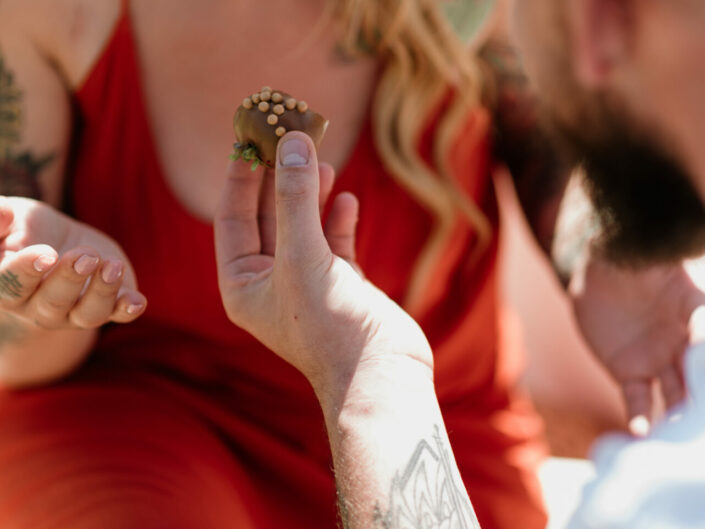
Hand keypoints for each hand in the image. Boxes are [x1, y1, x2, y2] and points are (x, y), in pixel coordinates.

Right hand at [0, 196, 145, 329]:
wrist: (59, 240)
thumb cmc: (22, 228)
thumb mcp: (8, 216)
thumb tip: (2, 215)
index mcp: (6, 286)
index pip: (9, 287)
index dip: (25, 273)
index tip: (46, 254)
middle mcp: (38, 307)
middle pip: (52, 303)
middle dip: (70, 279)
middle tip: (85, 256)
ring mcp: (74, 311)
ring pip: (88, 314)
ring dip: (103, 292)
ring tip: (112, 266)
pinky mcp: (108, 304)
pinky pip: (118, 315)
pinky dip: (128, 309)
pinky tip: (137, 301)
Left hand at [214, 132, 432, 403]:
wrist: (381, 376)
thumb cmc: (330, 326)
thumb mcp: (304, 257)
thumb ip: (296, 199)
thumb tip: (293, 143)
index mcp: (243, 284)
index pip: (233, 218)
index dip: (241, 178)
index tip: (251, 140)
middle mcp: (270, 283)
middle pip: (268, 217)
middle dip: (279, 178)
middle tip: (289, 137)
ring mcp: (306, 284)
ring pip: (302, 227)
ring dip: (310, 194)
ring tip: (321, 160)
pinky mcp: (340, 287)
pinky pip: (333, 244)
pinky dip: (337, 220)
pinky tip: (346, 200)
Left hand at [570, 254, 704, 434]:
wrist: (601, 272)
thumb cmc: (635, 259)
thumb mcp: (654, 258)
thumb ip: (666, 260)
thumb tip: (685, 234)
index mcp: (699, 315)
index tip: (702, 370)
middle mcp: (684, 345)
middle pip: (699, 377)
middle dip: (702, 399)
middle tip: (699, 423)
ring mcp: (658, 361)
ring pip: (675, 396)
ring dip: (678, 417)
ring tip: (678, 436)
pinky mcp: (629, 372)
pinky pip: (637, 399)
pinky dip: (639, 417)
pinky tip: (642, 433)